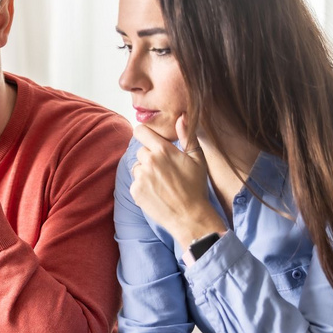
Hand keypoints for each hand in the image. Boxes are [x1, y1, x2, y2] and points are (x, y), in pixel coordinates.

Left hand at [130, 115, 224, 242]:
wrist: (189, 216)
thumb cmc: (196, 187)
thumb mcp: (197, 159)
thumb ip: (187, 136)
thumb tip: (181, 117)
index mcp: (162, 150)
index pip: (140, 131)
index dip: (144, 134)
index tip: (149, 139)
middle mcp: (148, 161)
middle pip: (141, 151)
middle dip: (150, 157)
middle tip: (165, 170)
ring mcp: (140, 177)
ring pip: (137, 168)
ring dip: (145, 172)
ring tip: (162, 183)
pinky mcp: (135, 191)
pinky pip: (135, 183)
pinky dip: (143, 187)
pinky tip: (157, 193)